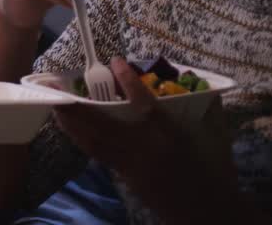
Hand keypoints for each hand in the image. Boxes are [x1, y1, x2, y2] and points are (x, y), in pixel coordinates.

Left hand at [53, 58, 247, 223]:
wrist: (208, 215)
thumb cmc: (215, 174)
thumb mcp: (215, 138)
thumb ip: (203, 110)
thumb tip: (195, 86)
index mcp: (171, 136)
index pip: (145, 105)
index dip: (129, 82)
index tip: (116, 61)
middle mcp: (146, 150)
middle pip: (104, 126)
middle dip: (77, 107)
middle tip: (57, 87)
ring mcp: (133, 166)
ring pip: (95, 143)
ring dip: (73, 124)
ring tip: (56, 105)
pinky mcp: (127, 178)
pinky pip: (100, 155)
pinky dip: (84, 140)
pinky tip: (72, 129)